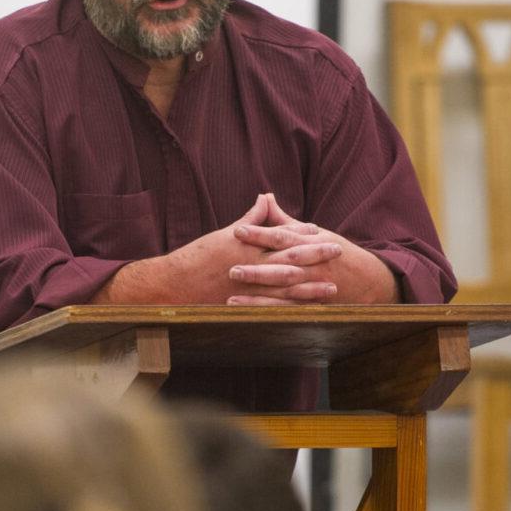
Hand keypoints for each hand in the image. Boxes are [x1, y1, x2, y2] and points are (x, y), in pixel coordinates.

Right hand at [94, 194, 339, 303]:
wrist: (172, 287)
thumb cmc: (197, 258)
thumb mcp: (224, 234)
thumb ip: (250, 219)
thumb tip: (266, 198)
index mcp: (245, 246)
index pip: (279, 237)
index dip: (301, 235)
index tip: (319, 231)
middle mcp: (250, 266)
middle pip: (289, 260)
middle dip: (315, 256)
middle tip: (338, 251)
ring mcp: (249, 289)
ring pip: (286, 288)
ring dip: (311, 287)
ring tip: (332, 287)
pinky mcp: (246, 307)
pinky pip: (274, 309)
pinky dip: (293, 310)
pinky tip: (309, 312)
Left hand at [225, 196, 395, 305]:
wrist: (369, 280)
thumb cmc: (334, 251)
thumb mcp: (314, 233)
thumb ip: (285, 219)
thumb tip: (265, 198)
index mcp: (312, 242)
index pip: (282, 236)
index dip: (260, 234)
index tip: (237, 231)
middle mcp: (313, 265)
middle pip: (282, 266)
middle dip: (257, 269)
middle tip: (231, 269)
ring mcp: (314, 287)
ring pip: (284, 292)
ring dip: (258, 298)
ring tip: (232, 299)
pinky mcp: (313, 304)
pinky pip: (289, 310)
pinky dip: (269, 312)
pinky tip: (249, 315)